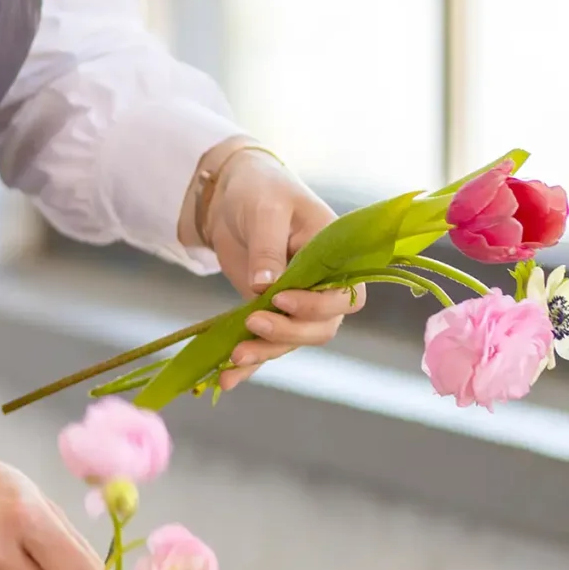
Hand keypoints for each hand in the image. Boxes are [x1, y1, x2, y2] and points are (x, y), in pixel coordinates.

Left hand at [182, 139, 363, 392]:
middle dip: (288, 333)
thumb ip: (268, 249)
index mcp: (337, 257)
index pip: (344, 296)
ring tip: (233, 358)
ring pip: (293, 341)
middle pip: (321, 327)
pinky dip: (248, 363)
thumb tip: (264, 287)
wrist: (231, 194)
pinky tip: (225, 379)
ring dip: (266, 353)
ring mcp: (297, 302)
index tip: (281, 299)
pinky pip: (265, 343)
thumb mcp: (265, 211)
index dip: (316, 307)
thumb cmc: (260, 190)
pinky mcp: (269, 311)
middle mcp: (323, 285)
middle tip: (252, 323)